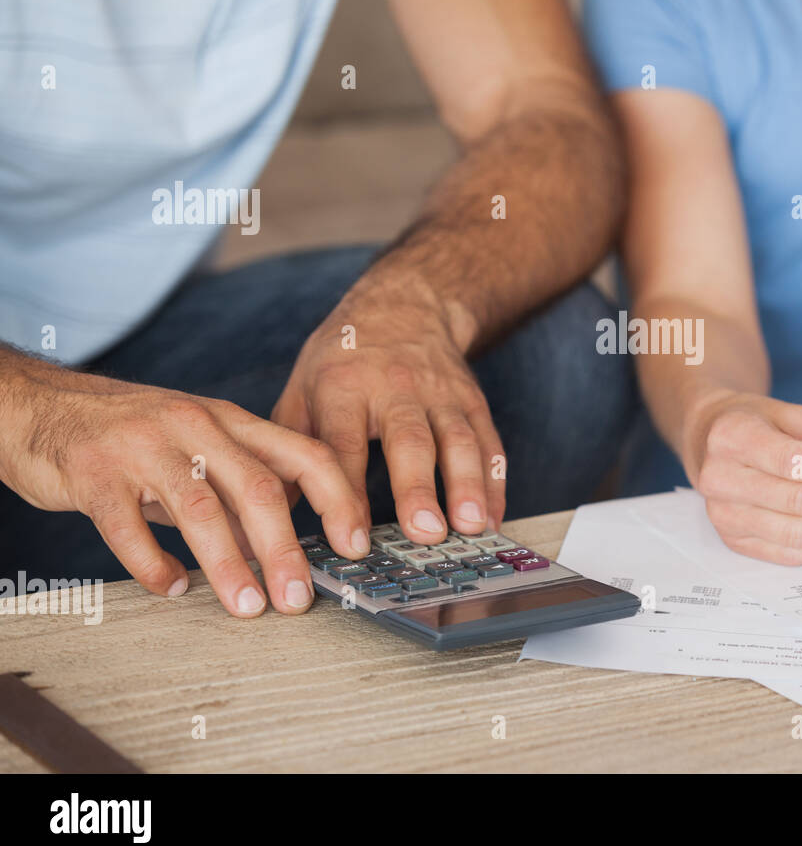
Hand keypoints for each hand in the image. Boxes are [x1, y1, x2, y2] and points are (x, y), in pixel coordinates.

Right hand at [0, 361, 368, 616]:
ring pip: (200, 509)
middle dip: (285, 549)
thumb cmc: (131, 435)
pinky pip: (129, 525)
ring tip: (248, 606)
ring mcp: (144, 446)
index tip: (357, 544)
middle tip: (299, 599)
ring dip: (228, 565)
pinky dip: (152, 563)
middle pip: (258, 488)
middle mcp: (196, 426)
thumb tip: (277, 552)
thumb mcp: (197, 451)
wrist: (40, 406)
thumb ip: (237, 494)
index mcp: (232, 422)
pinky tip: (169, 587)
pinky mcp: (95, 472)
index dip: (338, 500)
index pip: (305, 454)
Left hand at [272, 261, 504, 544]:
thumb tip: (264, 513)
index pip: (343, 446)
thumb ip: (287, 450)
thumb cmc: (344, 358)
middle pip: (409, 441)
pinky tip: (493, 517)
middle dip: (417, 488)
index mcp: (343, 387)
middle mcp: (395, 388)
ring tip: (471, 527)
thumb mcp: (303, 387)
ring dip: (467, 485)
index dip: (346, 495)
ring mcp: (440, 393)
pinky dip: (494, 482)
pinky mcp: (471, 400)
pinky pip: (488, 441)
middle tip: (424, 533)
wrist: (404, 304)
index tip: (351, 540)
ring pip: (457, 440)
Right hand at [685, 391, 801, 564]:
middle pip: (799, 501)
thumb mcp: (785, 412)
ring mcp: (723, 515)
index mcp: (731, 438)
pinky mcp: (733, 540)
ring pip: (796, 533)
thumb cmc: (751, 422)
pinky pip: (788, 554)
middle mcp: (720, 480)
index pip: (794, 462)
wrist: (708, 440)